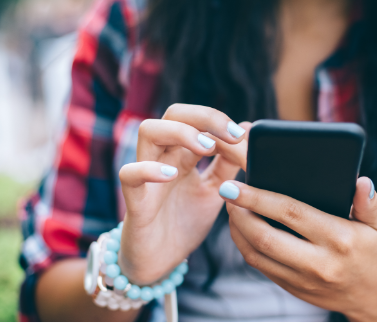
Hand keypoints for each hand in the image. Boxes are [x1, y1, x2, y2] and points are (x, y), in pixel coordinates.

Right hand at [117, 104, 249, 283]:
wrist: (159, 263)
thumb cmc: (183, 222)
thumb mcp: (215, 191)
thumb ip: (228, 163)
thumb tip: (247, 128)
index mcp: (183, 154)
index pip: (197, 119)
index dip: (221, 122)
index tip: (245, 136)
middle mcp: (163, 158)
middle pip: (173, 113)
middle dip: (204, 117)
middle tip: (231, 135)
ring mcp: (146, 176)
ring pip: (148, 131)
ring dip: (180, 132)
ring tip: (206, 148)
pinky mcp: (134, 201)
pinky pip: (129, 174)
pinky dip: (148, 169)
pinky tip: (172, 174)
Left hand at [220, 177, 376, 320]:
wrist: (371, 296)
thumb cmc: (371, 251)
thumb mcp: (376, 225)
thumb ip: (367, 202)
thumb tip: (362, 181)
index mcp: (338, 239)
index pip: (291, 213)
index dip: (259, 198)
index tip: (237, 184)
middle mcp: (318, 262)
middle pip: (265, 237)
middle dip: (240, 213)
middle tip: (226, 191)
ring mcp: (302, 279)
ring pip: (256, 254)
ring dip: (237, 230)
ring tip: (231, 207)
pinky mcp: (291, 288)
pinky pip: (260, 266)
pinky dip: (245, 245)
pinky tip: (242, 227)